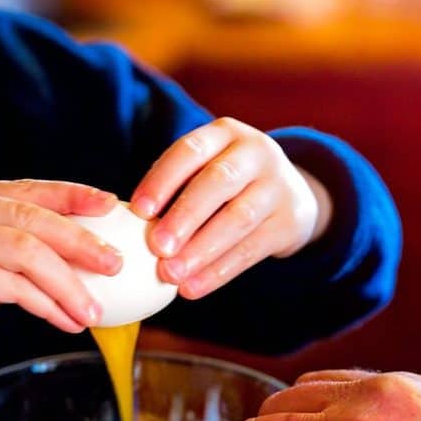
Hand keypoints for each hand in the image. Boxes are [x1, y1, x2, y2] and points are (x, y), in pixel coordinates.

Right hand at [0, 180, 120, 372]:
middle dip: (82, 241)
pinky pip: (11, 284)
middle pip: (35, 217)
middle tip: (117, 263)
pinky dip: (45, 303)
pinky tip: (65, 320)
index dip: (73, 195)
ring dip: (69, 282)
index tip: (110, 206)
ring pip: (28, 250)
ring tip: (95, 310)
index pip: (28, 189)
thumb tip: (73, 263)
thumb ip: (10, 256)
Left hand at [131, 118, 331, 297]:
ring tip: (171, 275)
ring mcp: (277, 186)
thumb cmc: (226, 183)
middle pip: (218, 181)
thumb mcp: (206, 168)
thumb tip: (129, 225)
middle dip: (185, 216)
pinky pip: (252, 249)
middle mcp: (256, 152)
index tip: (138, 210)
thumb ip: (174, 188)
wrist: (291, 193)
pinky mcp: (289, 221)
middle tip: (157, 247)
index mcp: (225, 133)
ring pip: (239, 218)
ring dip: (201, 249)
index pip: (190, 150)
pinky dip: (219, 271)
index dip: (162, 179)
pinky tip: (193, 288)